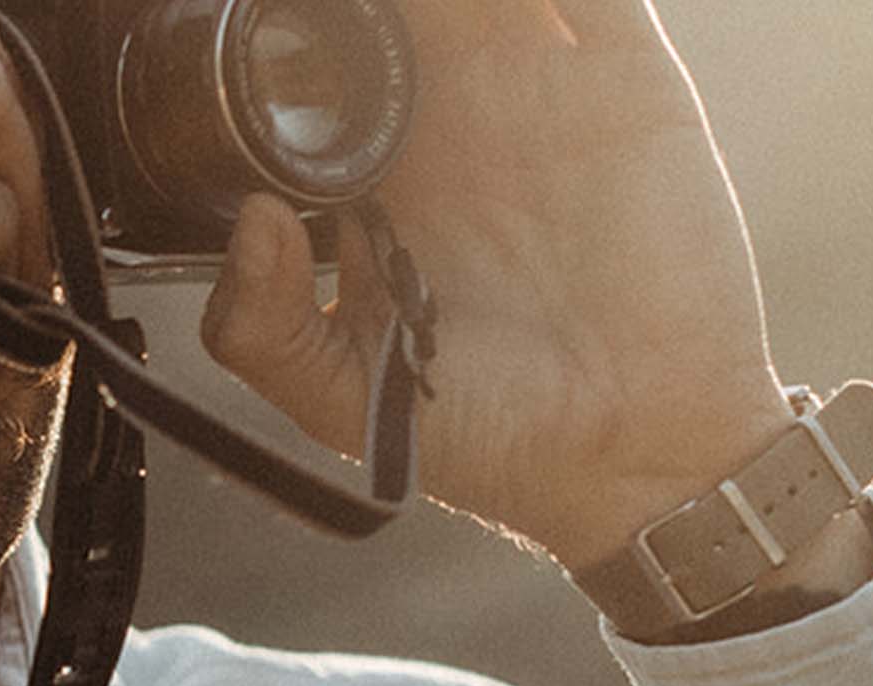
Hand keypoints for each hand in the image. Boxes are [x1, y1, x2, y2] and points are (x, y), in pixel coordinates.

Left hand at [199, 0, 794, 573]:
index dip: (284, 46)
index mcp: (371, 192)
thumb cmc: (489, 436)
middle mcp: (448, 130)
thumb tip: (251, 220)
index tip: (248, 30)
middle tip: (301, 4)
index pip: (312, 83)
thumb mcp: (338, 402)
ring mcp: (537, 96)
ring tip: (406, 0)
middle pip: (390, 13)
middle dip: (349, 5)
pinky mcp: (624, 85)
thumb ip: (262, 330)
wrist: (625, 452)